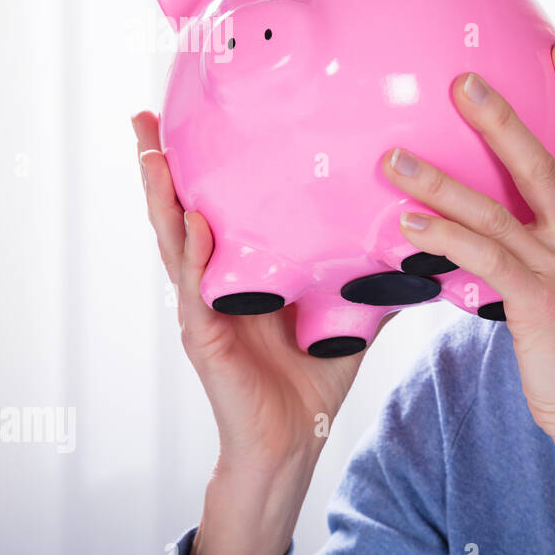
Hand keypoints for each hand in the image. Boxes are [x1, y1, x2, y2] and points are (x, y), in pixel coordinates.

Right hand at [132, 111, 393, 472]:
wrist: (295, 439)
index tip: (190, 118)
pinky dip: (194, 255)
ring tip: (152, 152)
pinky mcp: (206, 340)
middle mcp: (212, 284)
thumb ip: (361, 274)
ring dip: (160, 198)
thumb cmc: (313, 376)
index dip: (200, 169)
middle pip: (179, 214)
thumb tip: (409, 236)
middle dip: (160, 168)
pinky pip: (197, 291)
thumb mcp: (342, 312)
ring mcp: (203, 310)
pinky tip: (194, 222)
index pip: (213, 208)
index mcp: (240, 273)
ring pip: (174, 245)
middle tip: (144, 116)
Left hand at [380, 39, 554, 441]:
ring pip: (499, 209)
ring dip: (443, 180)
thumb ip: (530, 247)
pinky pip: (486, 260)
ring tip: (393, 159)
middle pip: (545, 162)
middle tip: (463, 78)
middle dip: (504, 116)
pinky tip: (408, 224)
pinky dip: (445, 238)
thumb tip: (480, 224)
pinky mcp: (538, 302)